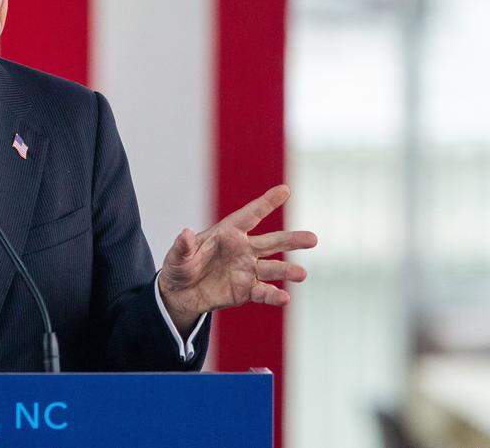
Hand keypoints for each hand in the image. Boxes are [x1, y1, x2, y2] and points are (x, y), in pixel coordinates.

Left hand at [157, 185, 316, 331]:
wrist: (179, 294)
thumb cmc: (179, 267)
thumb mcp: (177, 257)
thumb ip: (183, 246)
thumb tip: (185, 233)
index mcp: (227, 233)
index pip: (250, 215)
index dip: (266, 203)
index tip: (285, 190)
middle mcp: (242, 250)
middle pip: (271, 242)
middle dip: (292, 240)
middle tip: (313, 239)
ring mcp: (246, 270)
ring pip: (272, 268)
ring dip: (287, 271)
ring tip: (301, 274)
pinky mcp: (245, 291)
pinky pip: (263, 292)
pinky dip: (273, 295)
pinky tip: (284, 298)